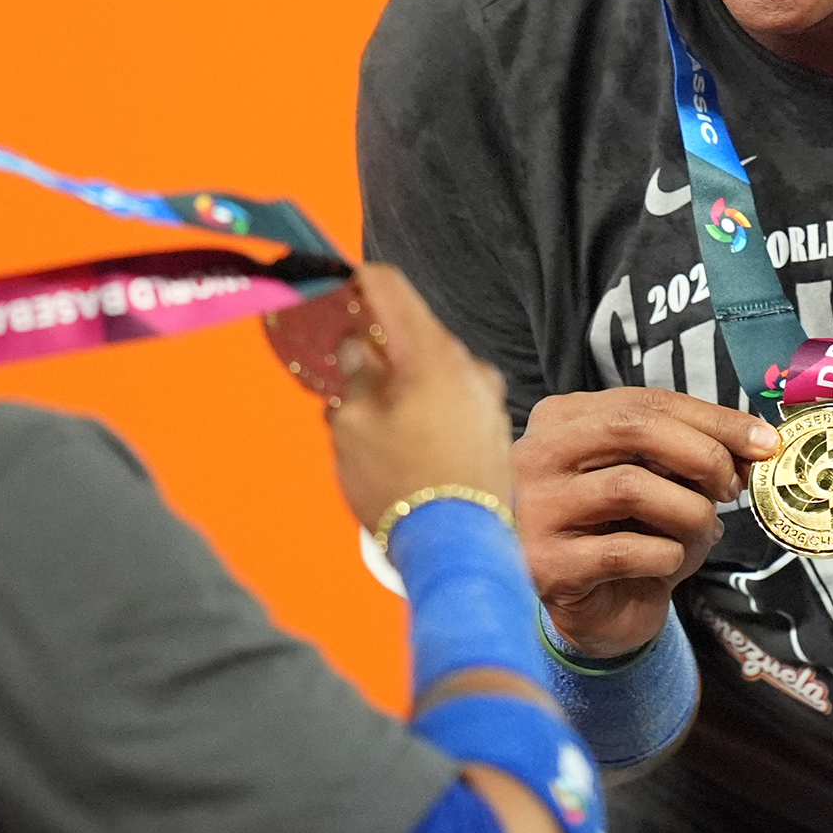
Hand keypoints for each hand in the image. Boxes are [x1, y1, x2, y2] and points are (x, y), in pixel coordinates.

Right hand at [325, 265, 514, 533]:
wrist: (458, 553)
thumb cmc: (401, 487)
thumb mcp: (353, 427)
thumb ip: (354, 375)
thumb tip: (358, 349)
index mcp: (433, 354)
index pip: (393, 287)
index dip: (359, 279)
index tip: (337, 283)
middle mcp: (470, 369)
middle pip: (415, 331)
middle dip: (377, 340)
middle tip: (342, 355)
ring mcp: (488, 401)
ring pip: (434, 371)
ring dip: (400, 378)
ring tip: (364, 410)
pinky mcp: (495, 434)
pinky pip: (451, 402)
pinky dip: (422, 405)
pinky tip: (397, 436)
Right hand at [513, 389, 782, 658]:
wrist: (601, 609)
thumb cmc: (632, 532)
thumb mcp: (664, 480)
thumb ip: (695, 451)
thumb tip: (756, 441)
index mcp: (561, 419)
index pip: (643, 401)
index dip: (712, 419)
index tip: (764, 442)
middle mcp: (535, 455)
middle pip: (630, 428)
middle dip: (701, 454)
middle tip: (733, 487)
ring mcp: (533, 510)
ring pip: (629, 487)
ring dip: (689, 511)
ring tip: (704, 530)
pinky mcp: (545, 565)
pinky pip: (624, 551)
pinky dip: (666, 556)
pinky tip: (669, 562)